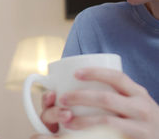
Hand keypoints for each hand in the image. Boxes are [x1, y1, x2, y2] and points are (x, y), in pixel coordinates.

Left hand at [32, 68, 158, 138]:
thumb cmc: (142, 121)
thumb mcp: (135, 104)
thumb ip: (118, 95)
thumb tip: (81, 85)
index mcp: (138, 93)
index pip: (117, 77)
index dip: (95, 73)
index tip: (75, 73)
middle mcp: (142, 107)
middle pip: (106, 98)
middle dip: (80, 97)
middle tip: (63, 99)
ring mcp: (141, 126)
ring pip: (106, 120)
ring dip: (82, 120)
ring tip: (65, 120)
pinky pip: (112, 135)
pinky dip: (92, 134)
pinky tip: (80, 135)